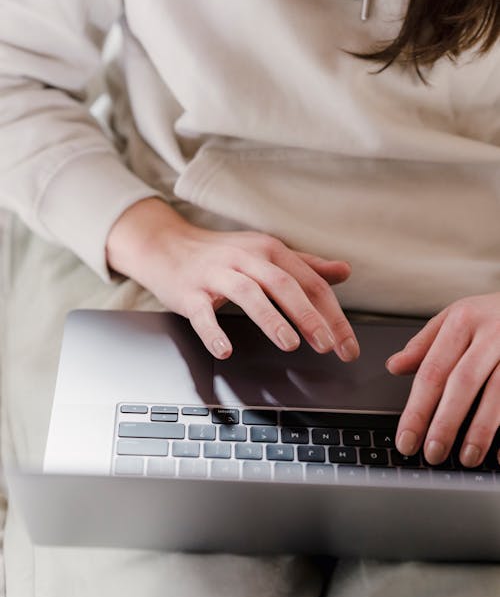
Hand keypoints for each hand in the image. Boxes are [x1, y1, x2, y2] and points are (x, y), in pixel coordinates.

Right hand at [106, 198, 359, 360]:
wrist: (167, 246)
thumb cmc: (222, 255)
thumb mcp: (266, 254)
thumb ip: (305, 265)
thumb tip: (344, 271)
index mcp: (269, 250)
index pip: (309, 282)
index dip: (332, 314)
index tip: (347, 344)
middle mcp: (245, 258)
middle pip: (283, 285)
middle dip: (309, 316)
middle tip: (329, 345)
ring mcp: (216, 274)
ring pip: (248, 294)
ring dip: (271, 319)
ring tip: (290, 344)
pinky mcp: (190, 292)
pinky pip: (202, 313)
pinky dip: (213, 332)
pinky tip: (225, 350)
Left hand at [387, 294, 499, 467]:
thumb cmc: (491, 314)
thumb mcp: (456, 317)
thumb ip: (425, 344)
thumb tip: (394, 366)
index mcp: (463, 321)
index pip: (432, 371)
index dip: (417, 410)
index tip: (406, 439)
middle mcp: (491, 334)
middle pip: (462, 383)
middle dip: (445, 423)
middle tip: (432, 454)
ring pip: (498, 394)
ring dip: (481, 431)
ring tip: (466, 458)